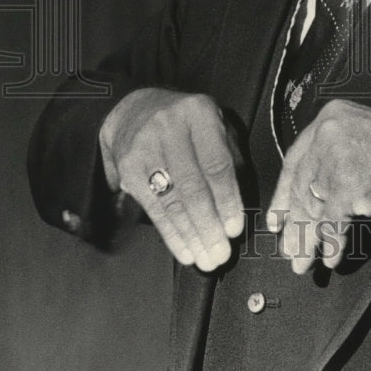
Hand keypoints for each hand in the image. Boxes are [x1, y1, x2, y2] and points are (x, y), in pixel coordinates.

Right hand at [99, 88, 244, 270]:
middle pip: (192, 186)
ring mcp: (145, 148)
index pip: (216, 163)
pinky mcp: (129, 169)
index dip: (227, 199)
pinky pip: (153, 208)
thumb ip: (230, 157)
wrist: (134, 111)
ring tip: (206, 260)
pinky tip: (185, 252)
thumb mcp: (215, 126)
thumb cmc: (188, 125)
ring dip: (190, 236)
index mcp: (200, 113)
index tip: (235, 229)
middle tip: (221, 254)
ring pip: (171, 201)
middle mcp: (170, 127)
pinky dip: (171, 234)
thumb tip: (242, 205)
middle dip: (208, 225)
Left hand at [267, 98, 370, 273]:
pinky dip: (332, 245)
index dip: (282, 194)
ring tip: (304, 263)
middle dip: (294, 224)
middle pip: (300, 186)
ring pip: (312, 208)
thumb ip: (335, 156)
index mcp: (332, 116)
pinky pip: (332, 224)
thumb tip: (307, 198)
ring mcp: (339, 157)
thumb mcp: (366, 139)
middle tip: (289, 249)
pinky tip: (333, 258)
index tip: (276, 218)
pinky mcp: (351, 185)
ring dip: (308, 242)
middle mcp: (330, 131)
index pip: (295, 159)